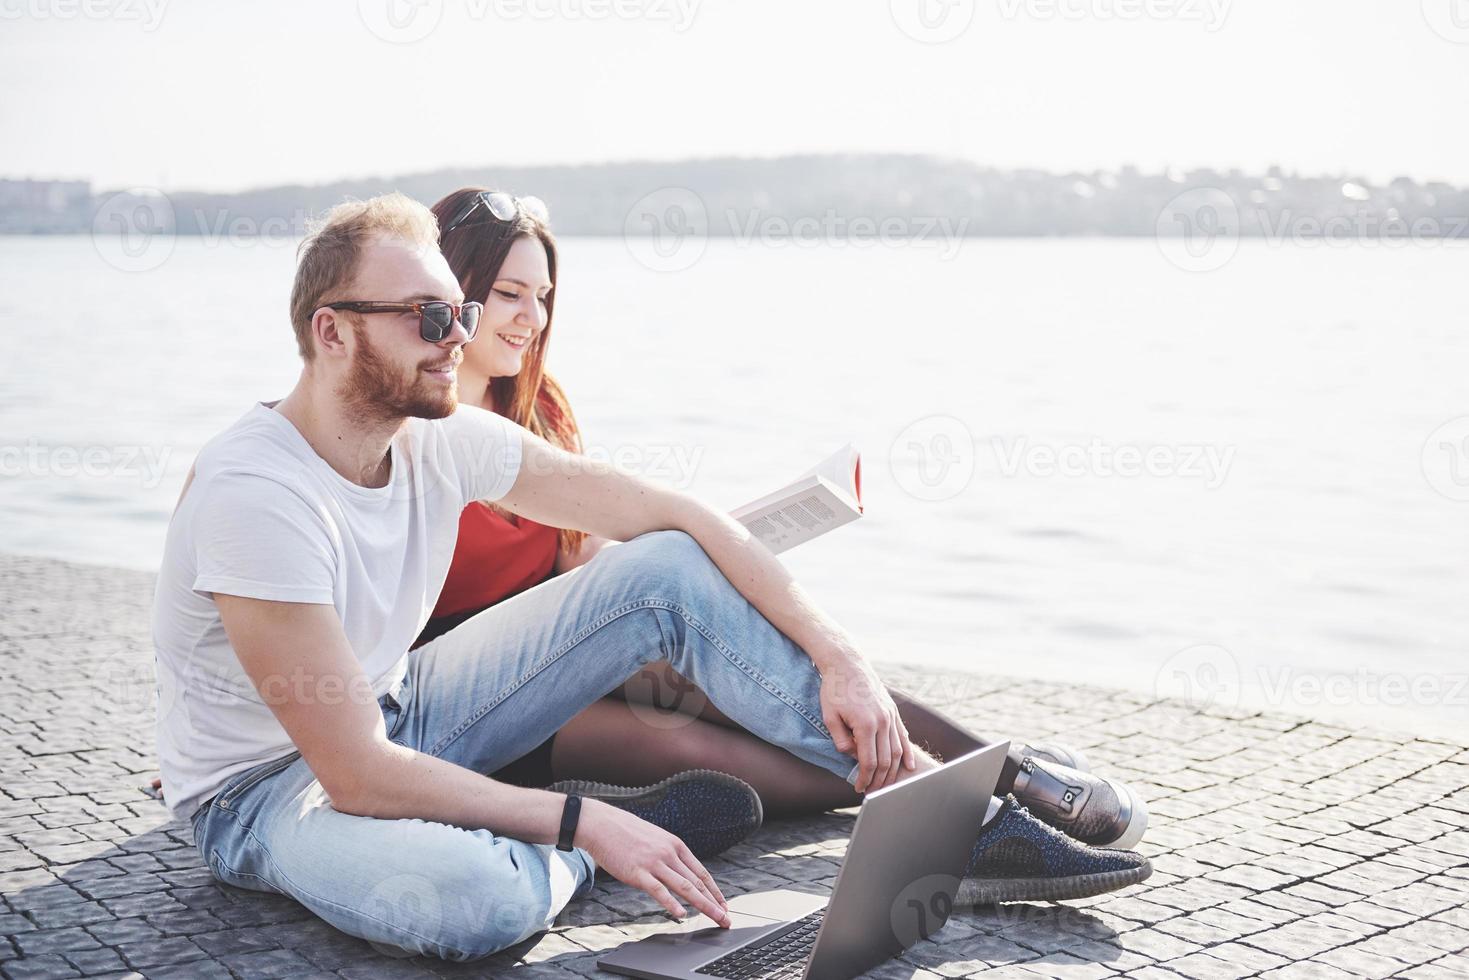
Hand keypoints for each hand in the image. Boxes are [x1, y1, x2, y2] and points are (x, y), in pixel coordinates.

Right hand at [576, 798, 730, 926]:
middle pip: (698, 883)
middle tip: (726, 919)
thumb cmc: (625, 832)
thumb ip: (667, 855)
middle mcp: (669, 853)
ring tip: (715, 918)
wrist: (601, 824)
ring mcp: (654, 863)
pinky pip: (659, 890)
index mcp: (675, 845)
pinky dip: (672, 904)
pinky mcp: (638, 872)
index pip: (701, 872)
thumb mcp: (655, 838)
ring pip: (685, 887)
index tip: (723, 905)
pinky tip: (681, 914)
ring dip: (703, 905)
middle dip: (714, 903)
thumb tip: (678, 872)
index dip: (715, 891)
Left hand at [818, 654, 915, 792]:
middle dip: (880, 780)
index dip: (865, 778)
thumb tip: (852, 757)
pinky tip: (909, 766)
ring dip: (893, 771)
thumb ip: (840, 740)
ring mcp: (890, 716)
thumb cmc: (834, 690)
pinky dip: (907, 753)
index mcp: (865, 725)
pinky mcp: (893, 711)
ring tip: (886, 784)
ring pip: (898, 751)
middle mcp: (882, 721)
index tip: (860, 789)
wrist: (847, 664)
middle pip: (886, 760)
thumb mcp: (829, 716)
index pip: (869, 761)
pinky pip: (904, 736)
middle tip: (872, 792)